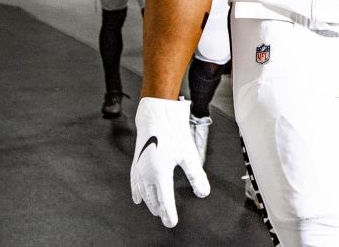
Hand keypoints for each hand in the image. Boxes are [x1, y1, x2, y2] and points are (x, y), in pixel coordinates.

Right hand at [130, 97, 210, 227]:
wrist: (156, 116)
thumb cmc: (173, 133)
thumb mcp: (189, 155)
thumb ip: (196, 176)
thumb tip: (203, 192)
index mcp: (161, 174)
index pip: (164, 202)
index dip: (168, 214)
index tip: (171, 223)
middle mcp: (147, 175)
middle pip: (153, 200)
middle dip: (160, 210)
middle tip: (167, 217)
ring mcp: (140, 170)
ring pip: (143, 194)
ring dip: (150, 203)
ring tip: (156, 211)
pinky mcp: (136, 163)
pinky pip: (134, 184)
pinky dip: (137, 193)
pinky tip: (138, 199)